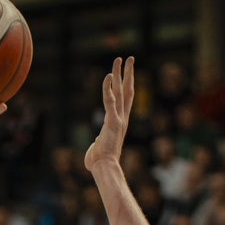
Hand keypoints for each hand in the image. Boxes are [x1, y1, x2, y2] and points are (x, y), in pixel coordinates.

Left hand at [84, 57, 134, 171]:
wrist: (104, 166)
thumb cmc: (99, 161)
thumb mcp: (99, 147)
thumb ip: (98, 142)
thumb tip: (94, 148)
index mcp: (120, 122)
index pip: (126, 99)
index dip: (128, 84)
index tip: (128, 72)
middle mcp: (122, 117)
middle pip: (127, 90)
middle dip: (128, 73)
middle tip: (130, 58)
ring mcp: (118, 119)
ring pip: (120, 91)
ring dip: (119, 74)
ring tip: (119, 59)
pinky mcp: (112, 121)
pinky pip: (110, 101)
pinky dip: (108, 88)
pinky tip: (108, 76)